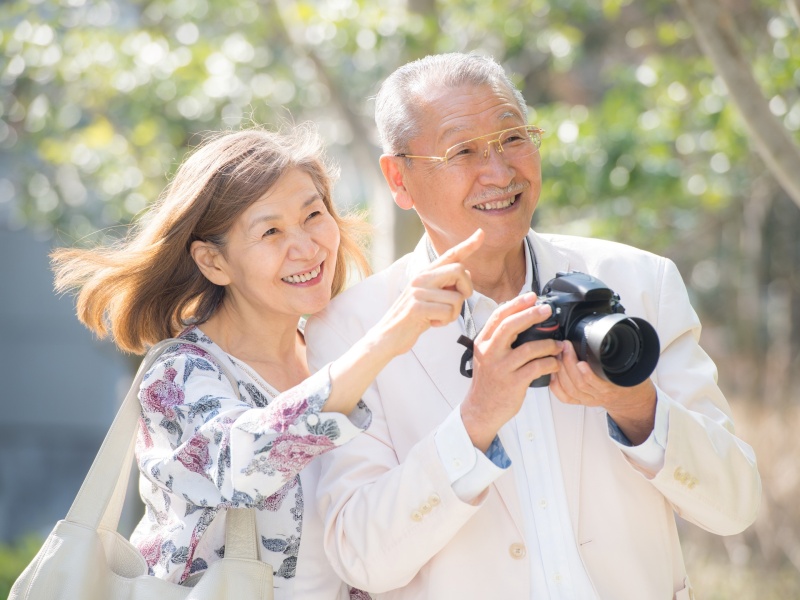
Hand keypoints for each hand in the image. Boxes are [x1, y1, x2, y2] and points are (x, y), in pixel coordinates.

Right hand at [370, 229, 484, 356]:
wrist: (388, 336)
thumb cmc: (414, 318)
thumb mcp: (430, 297)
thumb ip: (445, 284)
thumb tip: (466, 272)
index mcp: (425, 273)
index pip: (450, 255)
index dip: (467, 245)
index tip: (481, 233)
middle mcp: (421, 278)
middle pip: (459, 271)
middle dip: (467, 289)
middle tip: (456, 303)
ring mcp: (417, 291)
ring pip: (456, 298)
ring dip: (453, 314)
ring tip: (437, 317)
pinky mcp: (416, 307)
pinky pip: (448, 312)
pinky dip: (445, 322)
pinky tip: (431, 323)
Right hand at [460, 294, 564, 450]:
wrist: (481, 409)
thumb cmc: (488, 382)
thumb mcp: (486, 356)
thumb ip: (498, 339)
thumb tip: (520, 318)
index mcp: (483, 343)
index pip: (498, 316)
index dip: (516, 304)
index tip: (531, 296)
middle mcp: (489, 353)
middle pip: (510, 326)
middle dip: (530, 314)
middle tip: (546, 310)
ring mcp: (501, 368)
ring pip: (528, 348)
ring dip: (548, 344)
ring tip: (558, 345)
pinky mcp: (513, 383)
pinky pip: (536, 368)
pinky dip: (549, 363)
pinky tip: (554, 363)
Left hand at [550, 341, 656, 444]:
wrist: (629, 397)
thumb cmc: (627, 380)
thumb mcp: (626, 365)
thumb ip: (616, 354)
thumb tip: (606, 334)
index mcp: (611, 386)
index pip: (594, 382)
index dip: (585, 372)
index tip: (580, 358)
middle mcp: (598, 395)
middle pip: (578, 383)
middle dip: (568, 363)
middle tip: (565, 347)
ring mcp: (588, 399)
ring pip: (569, 389)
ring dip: (560, 370)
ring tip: (558, 355)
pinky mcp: (580, 401)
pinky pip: (564, 397)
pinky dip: (556, 385)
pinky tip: (553, 373)